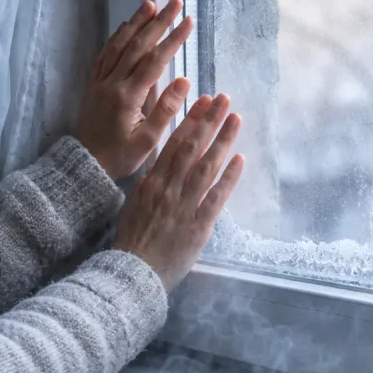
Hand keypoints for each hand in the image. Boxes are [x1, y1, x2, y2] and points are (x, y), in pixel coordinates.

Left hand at [76, 0, 193, 180]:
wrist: (85, 165)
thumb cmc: (121, 157)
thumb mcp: (148, 141)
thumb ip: (166, 110)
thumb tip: (183, 80)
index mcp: (129, 96)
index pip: (155, 60)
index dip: (173, 39)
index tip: (188, 22)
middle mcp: (113, 82)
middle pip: (138, 45)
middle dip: (158, 22)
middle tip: (175, 3)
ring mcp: (101, 81)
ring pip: (119, 45)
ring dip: (136, 23)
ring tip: (150, 5)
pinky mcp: (93, 85)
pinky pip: (105, 54)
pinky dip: (116, 37)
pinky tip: (125, 28)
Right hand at [113, 94, 244, 290]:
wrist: (132, 273)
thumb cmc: (132, 242)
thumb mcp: (134, 207)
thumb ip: (148, 187)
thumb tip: (157, 171)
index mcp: (152, 183)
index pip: (173, 144)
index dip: (190, 121)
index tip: (203, 101)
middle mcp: (168, 189)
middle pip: (191, 148)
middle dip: (209, 121)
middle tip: (224, 99)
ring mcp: (184, 206)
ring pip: (205, 167)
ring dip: (222, 141)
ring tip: (236, 119)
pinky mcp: (199, 226)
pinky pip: (216, 198)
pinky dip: (228, 178)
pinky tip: (240, 159)